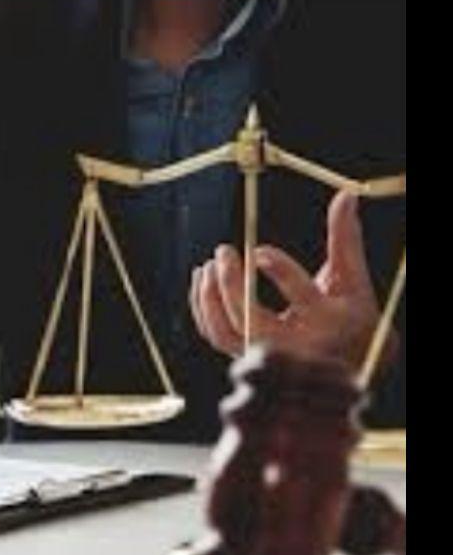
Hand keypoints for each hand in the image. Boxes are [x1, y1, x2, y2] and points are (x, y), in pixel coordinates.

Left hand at [189, 191, 397, 372]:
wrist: (343, 362)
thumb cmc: (349, 313)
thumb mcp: (352, 278)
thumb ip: (344, 238)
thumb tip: (346, 193)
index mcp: (327, 319)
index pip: (301, 297)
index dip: (279, 271)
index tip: (258, 250)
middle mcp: (294, 343)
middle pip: (251, 320)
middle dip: (231, 285)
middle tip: (223, 251)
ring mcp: (266, 352)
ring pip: (226, 332)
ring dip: (210, 298)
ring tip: (208, 265)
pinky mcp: (246, 354)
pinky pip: (215, 335)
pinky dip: (202, 309)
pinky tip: (203, 279)